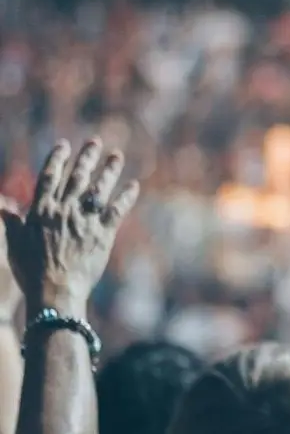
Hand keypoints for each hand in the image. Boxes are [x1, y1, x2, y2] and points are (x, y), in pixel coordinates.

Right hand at [1, 139, 139, 315]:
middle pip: (77, 177)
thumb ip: (12, 223)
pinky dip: (126, 197)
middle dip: (86, 157)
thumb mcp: (14, 245)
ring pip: (99, 189)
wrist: (55, 291)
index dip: (57, 159)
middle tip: (95, 142)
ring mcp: (85, 221)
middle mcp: (64, 211)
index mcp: (41, 211)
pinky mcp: (103, 234)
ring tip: (116, 156)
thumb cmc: (31, 272)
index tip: (64, 145)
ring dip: (109, 170)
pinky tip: (134, 185)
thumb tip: (4, 206)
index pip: (50, 177)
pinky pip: (117, 210)